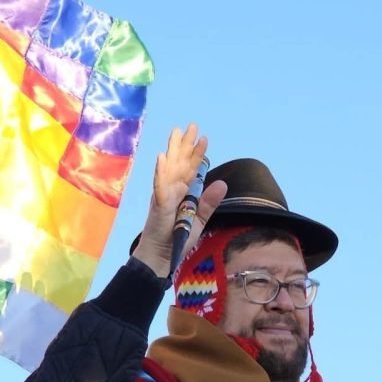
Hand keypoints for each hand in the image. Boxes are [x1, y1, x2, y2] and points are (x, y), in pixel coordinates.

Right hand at [131, 125, 226, 277]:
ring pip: (169, 167)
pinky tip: (162, 157)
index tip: (204, 138)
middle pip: (180, 163)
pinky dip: (161, 171)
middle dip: (185, 144)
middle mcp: (172, 190)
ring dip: (173, 150)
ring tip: (176, 132)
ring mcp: (163, 195)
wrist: (162, 256)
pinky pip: (160, 185)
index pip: (191, 169)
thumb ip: (209, 202)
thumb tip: (222, 183)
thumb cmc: (177, 238)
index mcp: (182, 193)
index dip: (197, 154)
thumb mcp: (199, 220)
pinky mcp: (158, 204)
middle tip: (191, 125)